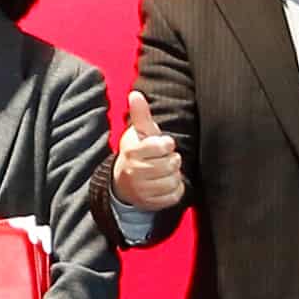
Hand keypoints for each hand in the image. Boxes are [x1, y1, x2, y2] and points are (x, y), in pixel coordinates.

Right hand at [108, 85, 182, 214]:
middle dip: (172, 159)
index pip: (162, 146)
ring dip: (174, 175)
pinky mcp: (150, 204)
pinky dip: (175, 189)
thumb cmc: (137, 152)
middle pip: (171, 163)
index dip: (167, 144)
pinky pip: (174, 196)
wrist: (123, 182)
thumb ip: (140, 114)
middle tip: (164, 159)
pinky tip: (166, 183)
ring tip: (165, 171)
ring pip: (173, 180)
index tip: (163, 144)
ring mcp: (142, 190)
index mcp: (132, 152)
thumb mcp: (138, 133)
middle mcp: (134, 172)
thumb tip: (135, 94)